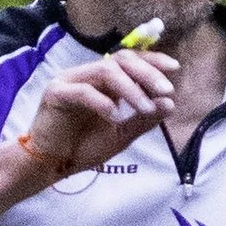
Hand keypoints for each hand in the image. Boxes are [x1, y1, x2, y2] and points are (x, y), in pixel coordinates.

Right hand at [9, 48, 175, 182]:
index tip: (175, 68)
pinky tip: (114, 116)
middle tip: (166, 90)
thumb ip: (143, 119)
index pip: (130, 61)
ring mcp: (70, 81)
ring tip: (145, 107)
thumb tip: (170, 103)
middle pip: (120, 61)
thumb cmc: (82, 147)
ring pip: (105, 71)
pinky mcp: (55, 94)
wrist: (50, 165)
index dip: (152, 61)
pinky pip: (82, 91)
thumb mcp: (121, 134)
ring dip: (130, 88)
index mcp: (103, 82)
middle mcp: (87, 76)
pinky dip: (101, 102)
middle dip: (147, 73)